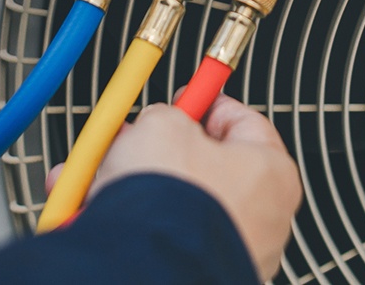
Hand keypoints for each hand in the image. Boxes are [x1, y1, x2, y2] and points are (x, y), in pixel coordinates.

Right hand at [48, 97, 301, 280]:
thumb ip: (166, 116)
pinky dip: (131, 224)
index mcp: (271, 172)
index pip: (244, 122)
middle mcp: (264, 217)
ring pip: (177, 205)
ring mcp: (234, 249)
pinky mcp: (199, 272)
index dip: (207, 104)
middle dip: (159, 150)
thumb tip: (157, 124)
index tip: (185, 97)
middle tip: (132, 139)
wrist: (148, 267)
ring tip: (96, 176)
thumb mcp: (162, 127)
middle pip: (205, 166)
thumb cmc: (172, 201)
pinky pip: (163, 237)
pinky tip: (92, 210)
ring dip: (134, 187)